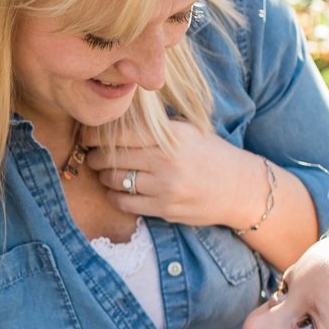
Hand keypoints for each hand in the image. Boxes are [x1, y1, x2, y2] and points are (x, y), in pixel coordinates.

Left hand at [87, 120, 266, 229]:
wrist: (240, 188)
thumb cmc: (211, 155)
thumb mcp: (189, 131)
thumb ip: (157, 126)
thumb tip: (116, 119)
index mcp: (173, 135)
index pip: (123, 132)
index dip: (98, 134)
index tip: (88, 136)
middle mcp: (167, 160)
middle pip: (114, 156)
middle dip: (96, 156)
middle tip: (92, 155)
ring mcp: (166, 187)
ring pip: (116, 180)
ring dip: (104, 177)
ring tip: (104, 172)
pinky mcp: (165, 209)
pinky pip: (125, 203)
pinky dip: (114, 196)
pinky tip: (115, 190)